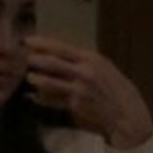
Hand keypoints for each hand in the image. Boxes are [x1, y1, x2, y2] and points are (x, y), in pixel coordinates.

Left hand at [24, 36, 152, 148]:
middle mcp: (84, 72)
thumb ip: (82, 59)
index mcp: (91, 58)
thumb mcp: (102, 66)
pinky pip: (53, 100)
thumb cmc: (114, 87)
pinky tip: (33, 96)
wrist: (126, 112)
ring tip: (30, 77)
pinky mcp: (76, 105)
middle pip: (53, 63)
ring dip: (36, 79)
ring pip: (49, 82)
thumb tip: (59, 51)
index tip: (28, 40)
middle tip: (25, 58)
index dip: (43, 43)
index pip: (62, 47)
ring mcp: (79, 90)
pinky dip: (42, 99)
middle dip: (36, 60)